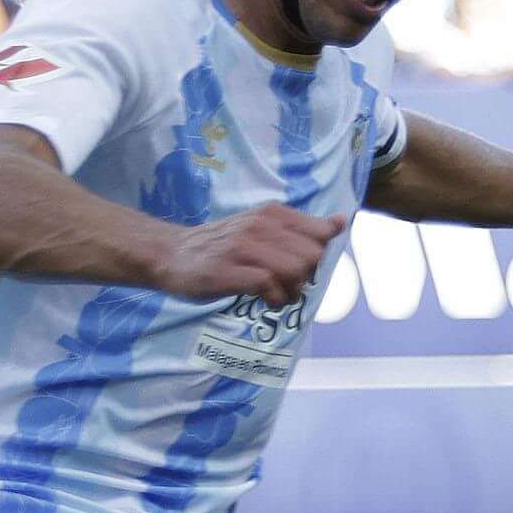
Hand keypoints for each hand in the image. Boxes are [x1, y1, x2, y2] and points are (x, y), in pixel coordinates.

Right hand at [149, 202, 343, 305]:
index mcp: (272, 214)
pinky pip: (269, 285)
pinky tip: (263, 298)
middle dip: (307, 276)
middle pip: (312, 256)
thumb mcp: (262, 227)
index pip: (322, 234)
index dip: (319, 256)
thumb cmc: (223, 245)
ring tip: (275, 293)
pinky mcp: (228, 270)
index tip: (301, 265)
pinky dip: (274, 299)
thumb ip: (300, 228)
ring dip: (292, 290)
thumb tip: (341, 222)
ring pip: (294, 269)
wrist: (171, 253)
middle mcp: (260, 225)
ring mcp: (243, 247)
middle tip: (286, 282)